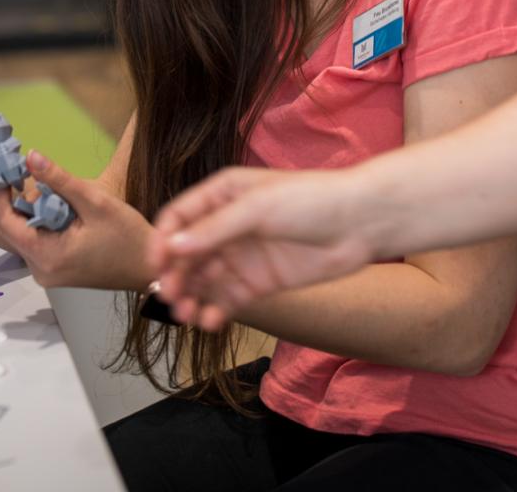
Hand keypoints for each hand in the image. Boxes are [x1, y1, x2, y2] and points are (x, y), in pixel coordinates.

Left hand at [0, 153, 151, 290]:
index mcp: (46, 256)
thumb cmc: (128, 239)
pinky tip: (68, 214)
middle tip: (42, 179)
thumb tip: (31, 157)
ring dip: (39, 212)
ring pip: (28, 235)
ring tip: (65, 198)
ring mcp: (48, 273)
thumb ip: (60, 179)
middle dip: (26, 202)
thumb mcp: (95, 202)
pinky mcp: (56, 272)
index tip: (7, 173)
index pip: (5, 223)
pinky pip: (40, 243)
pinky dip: (47, 224)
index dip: (2, 195)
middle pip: (15, 229)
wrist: (149, 268)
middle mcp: (41, 270)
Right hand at [147, 166, 377, 330]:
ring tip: (187, 316)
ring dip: (191, 296)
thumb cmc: (311, 200)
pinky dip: (215, 311)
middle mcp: (228, 225)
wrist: (360, 223)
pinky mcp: (261, 281)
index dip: (163, 241)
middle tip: (170, 297)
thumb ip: (216, 230)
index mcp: (222, 195)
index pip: (179, 218)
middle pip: (188, 253)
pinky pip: (228, 298)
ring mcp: (244, 254)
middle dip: (175, 275)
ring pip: (204, 279)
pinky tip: (210, 322)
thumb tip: (173, 247)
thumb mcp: (259, 208)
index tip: (156, 267)